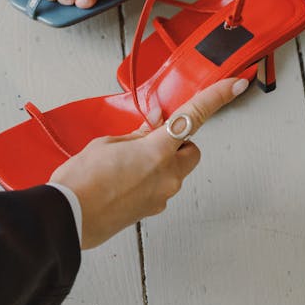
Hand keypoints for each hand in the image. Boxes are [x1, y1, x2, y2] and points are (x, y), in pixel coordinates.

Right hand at [50, 77, 248, 248]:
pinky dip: (148, 180)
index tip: (236, 85)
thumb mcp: (107, 144)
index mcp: (157, 149)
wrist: (68, 219)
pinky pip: (159, 187)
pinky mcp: (152, 211)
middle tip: (146, 139)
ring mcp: (162, 196)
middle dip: (176, 143)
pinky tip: (122, 181)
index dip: (217, 97)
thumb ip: (137, 135)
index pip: (195, 116)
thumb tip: (153, 128)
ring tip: (124, 164)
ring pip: (174, 170)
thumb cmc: (81, 181)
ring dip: (159, 162)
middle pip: (189, 150)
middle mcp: (168, 174)